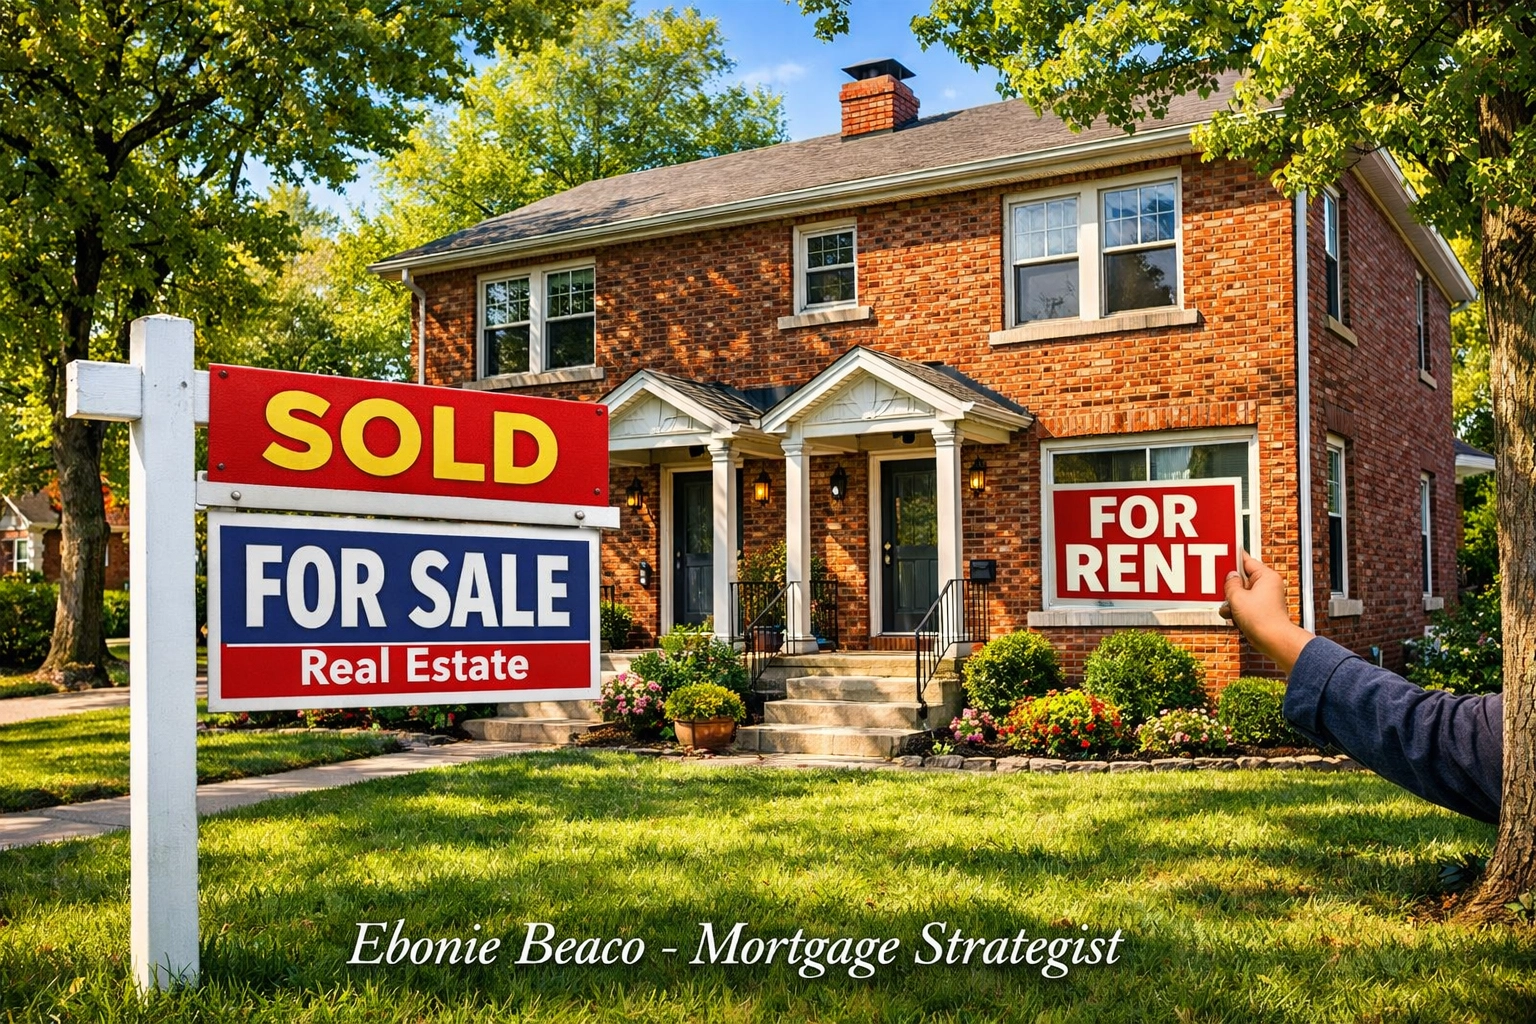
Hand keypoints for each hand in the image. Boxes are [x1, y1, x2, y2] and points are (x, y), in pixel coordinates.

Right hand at [1219, 552, 1313, 671]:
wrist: (1273, 640)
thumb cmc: (1262, 619)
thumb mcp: (1238, 598)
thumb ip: (1230, 584)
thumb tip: (1230, 577)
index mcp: (1266, 576)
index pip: (1246, 561)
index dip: (1232, 559)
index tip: (1222, 554)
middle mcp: (1268, 585)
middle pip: (1242, 579)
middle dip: (1230, 587)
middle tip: (1222, 590)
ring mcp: (1265, 598)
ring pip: (1241, 593)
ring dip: (1232, 601)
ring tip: (1230, 609)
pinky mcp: (1261, 610)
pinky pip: (1244, 604)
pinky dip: (1237, 610)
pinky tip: (1233, 617)